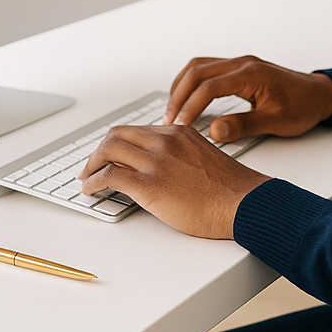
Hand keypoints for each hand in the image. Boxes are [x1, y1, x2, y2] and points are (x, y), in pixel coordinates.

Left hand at [77, 125, 269, 238]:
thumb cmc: (231, 189)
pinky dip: (94, 181)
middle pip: (117, 134)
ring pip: (109, 150)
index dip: (118, 143)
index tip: (111, 154)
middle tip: (92, 166)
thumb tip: (163, 169)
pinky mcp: (149, 184)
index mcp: (178, 132)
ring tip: (86, 178)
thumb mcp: (203, 158)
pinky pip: (110, 175)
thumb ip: (181, 155)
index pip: (136, 130)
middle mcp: (165, 140)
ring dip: (92, 165)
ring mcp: (156, 161)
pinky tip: (91, 190)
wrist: (244, 202)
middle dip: (100, 150)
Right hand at [163, 55, 331, 141]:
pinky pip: (207, 68)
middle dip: (178, 96)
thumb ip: (243, 126)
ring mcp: (240, 63)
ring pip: (199, 66)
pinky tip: (187, 98)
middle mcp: (242, 64)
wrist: (319, 94)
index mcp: (251, 74)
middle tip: (168, 121)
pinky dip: (191, 81)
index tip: (180, 126)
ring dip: (182, 86)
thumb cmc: (303, 107)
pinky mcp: (239, 68)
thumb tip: (215, 132)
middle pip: (197, 72)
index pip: (209, 87)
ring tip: (172, 110)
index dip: (190, 107)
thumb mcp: (276, 122)